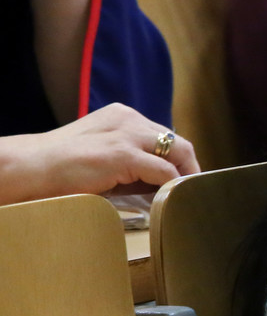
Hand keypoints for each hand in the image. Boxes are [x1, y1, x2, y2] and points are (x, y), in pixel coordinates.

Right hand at [0, 104, 200, 204]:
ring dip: (184, 176)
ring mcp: (127, 135)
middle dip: (187, 167)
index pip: (164, 136)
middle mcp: (129, 120)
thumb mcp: (102, 154)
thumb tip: (160, 181)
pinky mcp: (123, 154)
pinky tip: (170, 198)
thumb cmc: (60, 167)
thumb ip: (130, 160)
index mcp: (123, 116)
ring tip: (183, 195)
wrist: (29, 167)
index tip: (181, 179)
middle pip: (177, 142)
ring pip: (178, 152)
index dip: (176, 159)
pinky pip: (164, 171)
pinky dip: (172, 185)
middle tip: (188, 190)